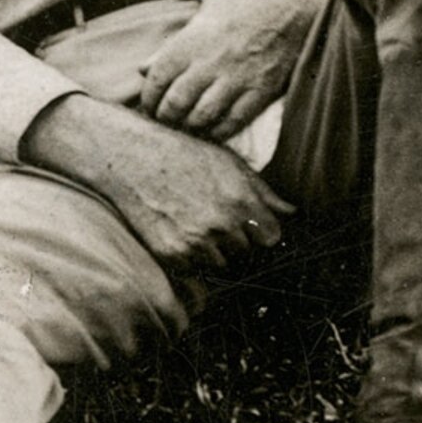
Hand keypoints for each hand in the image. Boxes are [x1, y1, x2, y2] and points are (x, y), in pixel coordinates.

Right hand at [23, 93, 290, 270]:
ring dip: (214, 249)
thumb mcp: (226, 161)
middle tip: (213, 214)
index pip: (272, 237)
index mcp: (240, 199)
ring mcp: (197, 243)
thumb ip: (262, 190)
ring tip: (194, 219)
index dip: (262, 230)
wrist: (130, 156)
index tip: (251, 223)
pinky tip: (178, 227)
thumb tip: (291, 212)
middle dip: (236, 237)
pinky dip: (191, 256)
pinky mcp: (173, 255)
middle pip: (246, 251)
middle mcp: (222, 224)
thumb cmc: (181, 153)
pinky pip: (195, 269)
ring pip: (221, 263)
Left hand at [138, 0, 338, 136]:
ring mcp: (236, 79)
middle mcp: (210, 62)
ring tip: (185, 128)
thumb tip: (143, 67)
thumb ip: (172, 45)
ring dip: (189, 127)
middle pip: (176, 102)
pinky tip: (212, 131)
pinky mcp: (259, 92)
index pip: (157, 77)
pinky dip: (218, 132)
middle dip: (165, 117)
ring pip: (201, 116)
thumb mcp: (204, 16)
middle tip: (164, 122)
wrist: (292, 6)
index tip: (148, 106)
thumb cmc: (245, 5)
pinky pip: (233, 122)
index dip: (148, 98)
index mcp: (192, 40)